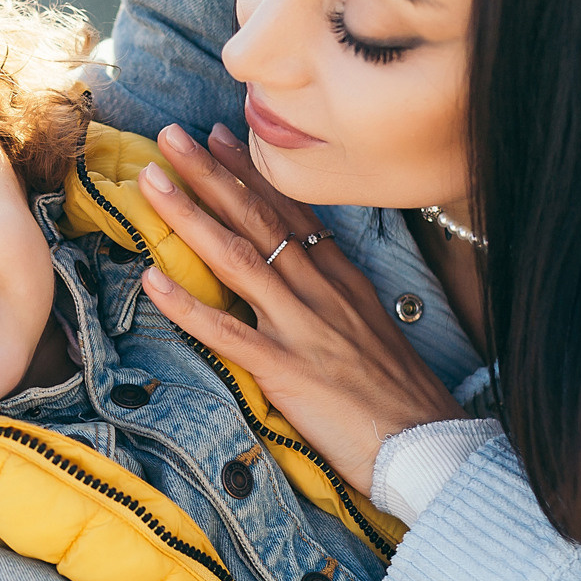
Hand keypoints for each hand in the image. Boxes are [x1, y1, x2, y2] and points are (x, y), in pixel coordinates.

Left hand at [137, 124, 462, 495]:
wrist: (428, 446)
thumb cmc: (401, 398)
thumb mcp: (374, 330)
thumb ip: (337, 299)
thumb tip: (307, 278)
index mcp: (342, 281)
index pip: (291, 212)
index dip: (252, 172)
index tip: (219, 137)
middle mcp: (320, 293)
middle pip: (258, 220)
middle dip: (210, 174)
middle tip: (170, 135)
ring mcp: (302, 329)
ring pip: (237, 259)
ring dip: (189, 216)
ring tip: (151, 182)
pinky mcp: (285, 371)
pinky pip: (226, 333)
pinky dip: (186, 306)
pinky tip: (152, 280)